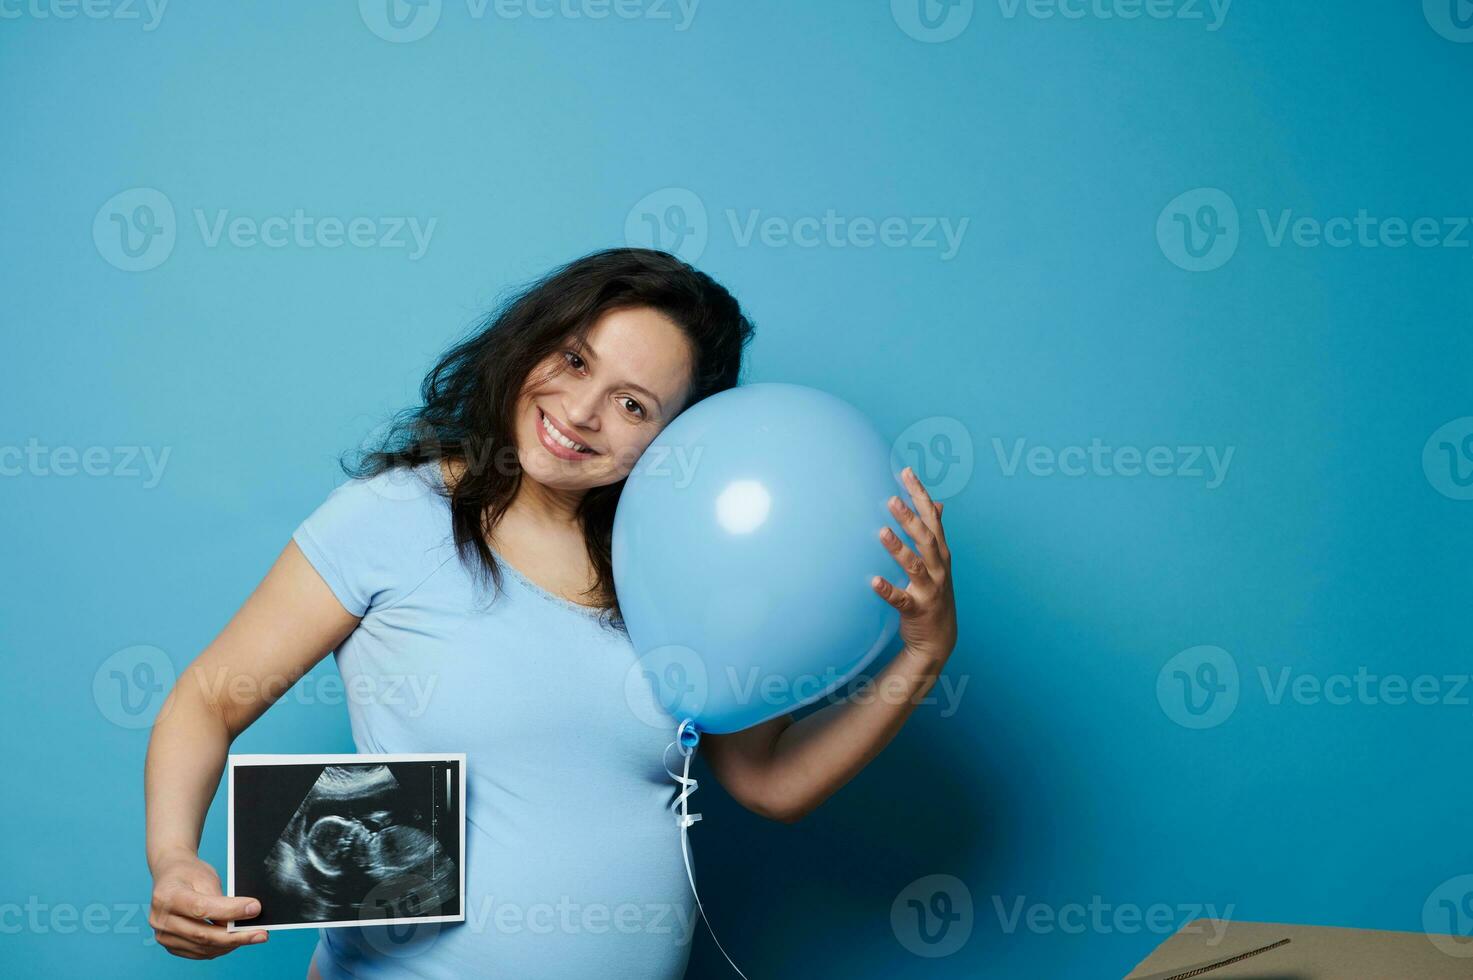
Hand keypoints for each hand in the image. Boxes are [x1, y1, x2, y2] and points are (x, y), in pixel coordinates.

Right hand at [149, 851, 266, 958]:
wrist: (171, 876)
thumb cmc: (190, 873)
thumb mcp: (206, 877)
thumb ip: (220, 900)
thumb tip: (243, 918)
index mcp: (167, 897)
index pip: (202, 909)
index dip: (231, 911)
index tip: (255, 909)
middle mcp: (161, 919)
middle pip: (203, 934)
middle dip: (236, 936)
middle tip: (261, 934)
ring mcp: (163, 935)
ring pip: (202, 948)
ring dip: (230, 945)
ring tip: (252, 937)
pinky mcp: (170, 945)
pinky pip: (199, 952)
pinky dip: (219, 948)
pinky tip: (235, 941)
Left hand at [872, 466, 957, 666]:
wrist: (939, 639)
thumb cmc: (934, 594)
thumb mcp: (939, 562)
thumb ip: (935, 533)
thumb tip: (937, 503)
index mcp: (941, 553)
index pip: (933, 518)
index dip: (920, 495)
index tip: (906, 473)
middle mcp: (939, 568)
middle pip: (926, 538)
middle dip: (910, 518)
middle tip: (891, 499)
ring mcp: (930, 589)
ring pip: (915, 566)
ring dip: (899, 549)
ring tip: (881, 532)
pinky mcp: (917, 610)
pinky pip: (901, 600)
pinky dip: (888, 590)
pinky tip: (873, 582)